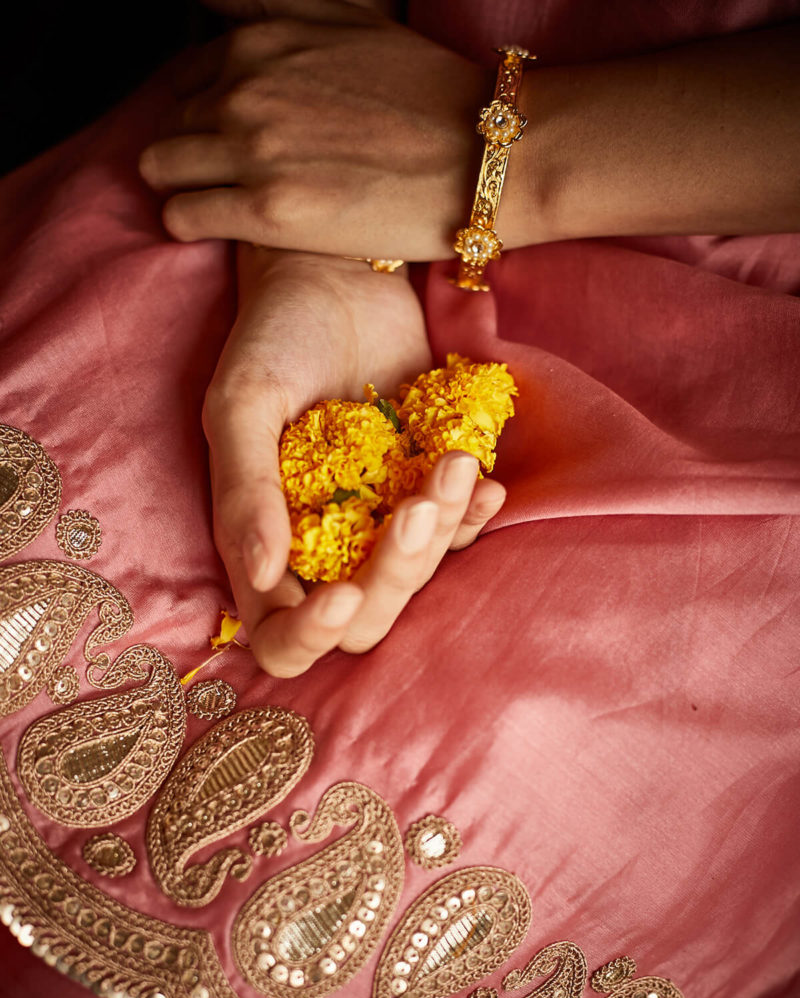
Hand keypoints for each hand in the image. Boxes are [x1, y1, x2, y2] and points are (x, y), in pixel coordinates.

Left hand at [139, 0, 488, 260]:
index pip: (186, 76)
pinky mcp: (266, 212)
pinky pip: (182, 217)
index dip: (202, 112)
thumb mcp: (349, 18)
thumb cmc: (424, 91)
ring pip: (161, 170)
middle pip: (170, 125)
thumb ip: (274, 8)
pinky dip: (190, 222)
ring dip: (183, 186)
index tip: (232, 140)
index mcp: (260, 44)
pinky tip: (223, 226)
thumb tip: (212, 5)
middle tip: (234, 179)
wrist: (479, 157)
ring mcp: (251, 151)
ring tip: (225, 203)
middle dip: (191, 151)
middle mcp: (245, 91)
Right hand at [207, 246, 505, 675]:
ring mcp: (377, 524)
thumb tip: (264, 576)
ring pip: (418, 579)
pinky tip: (485, 480)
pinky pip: (460, 533)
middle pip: (363, 622)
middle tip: (414, 506)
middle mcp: (321, 547)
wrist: (337, 275)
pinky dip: (476, 515)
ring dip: (444, 534)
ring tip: (448, 462)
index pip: (280, 636)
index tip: (340, 594)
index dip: (309, 637)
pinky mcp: (424, 491)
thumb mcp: (243, 403)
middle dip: (395, 578)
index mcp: (263, 541)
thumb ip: (245, 491)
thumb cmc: (274, 336)